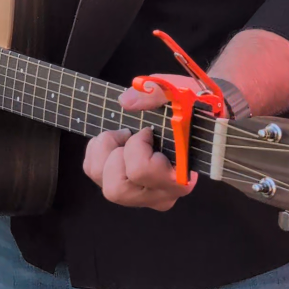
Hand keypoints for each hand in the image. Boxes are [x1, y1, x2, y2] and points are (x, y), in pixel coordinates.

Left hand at [83, 75, 198, 210]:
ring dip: (104, 153)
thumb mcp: (180, 93)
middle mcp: (160, 194)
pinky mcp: (125, 188)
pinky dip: (96, 153)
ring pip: (105, 186)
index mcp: (179, 177)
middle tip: (128, 135)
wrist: (193, 118)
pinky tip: (115, 141)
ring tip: (122, 136)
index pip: (143, 172)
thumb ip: (157, 93)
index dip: (137, 146)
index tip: (148, 130)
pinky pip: (95, 174)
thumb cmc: (190, 109)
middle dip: (114, 155)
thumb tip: (126, 101)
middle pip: (117, 189)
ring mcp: (142, 195)